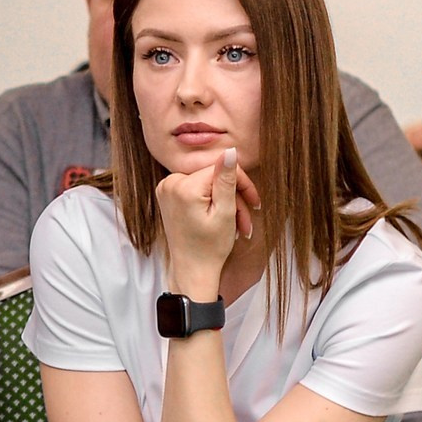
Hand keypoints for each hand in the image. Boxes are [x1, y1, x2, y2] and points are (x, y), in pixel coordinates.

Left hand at [156, 148, 258, 296]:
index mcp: (183, 186)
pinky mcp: (168, 197)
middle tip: (247, 220)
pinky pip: (198, 191)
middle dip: (235, 197)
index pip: (221, 168)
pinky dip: (213, 203)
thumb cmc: (209, 247)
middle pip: (214, 176)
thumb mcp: (225, 211)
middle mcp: (169, 184)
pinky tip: (223, 220)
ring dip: (227, 203)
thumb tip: (230, 150)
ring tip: (239, 226)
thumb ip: (226, 179)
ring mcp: (166, 190)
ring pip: (208, 184)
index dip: (242, 183)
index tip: (254, 203)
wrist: (191, 270)